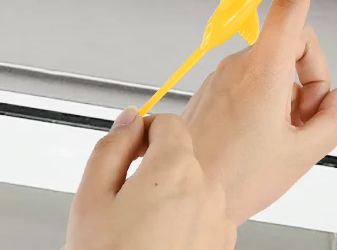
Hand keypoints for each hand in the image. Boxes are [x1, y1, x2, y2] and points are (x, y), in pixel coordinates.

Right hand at [66, 109, 235, 249]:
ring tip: (141, 233)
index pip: (169, 122)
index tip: (131, 149)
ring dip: (173, 199)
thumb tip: (129, 119)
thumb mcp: (91, 200)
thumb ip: (111, 148)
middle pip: (182, 158)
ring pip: (195, 189)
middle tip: (125, 203)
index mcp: (175, 168)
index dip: (145, 132)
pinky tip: (161, 245)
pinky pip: (206, 217)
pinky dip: (187, 223)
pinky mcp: (225, 242)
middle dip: (155, 171)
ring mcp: (220, 217)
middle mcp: (207, 187)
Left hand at [182, 0, 336, 224]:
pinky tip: (264, 135)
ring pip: (276, 65)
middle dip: (311, 75)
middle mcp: (242, 63)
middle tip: (308, 117)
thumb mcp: (302, 154)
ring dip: (290, 93)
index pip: (291, 4)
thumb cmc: (234, 178)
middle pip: (295, 43)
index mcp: (264, 70)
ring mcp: (226, 75)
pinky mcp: (216, 88)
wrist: (185, 199)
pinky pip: (256, 79)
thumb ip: (334, 118)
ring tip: (282, 135)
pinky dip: (270, 99)